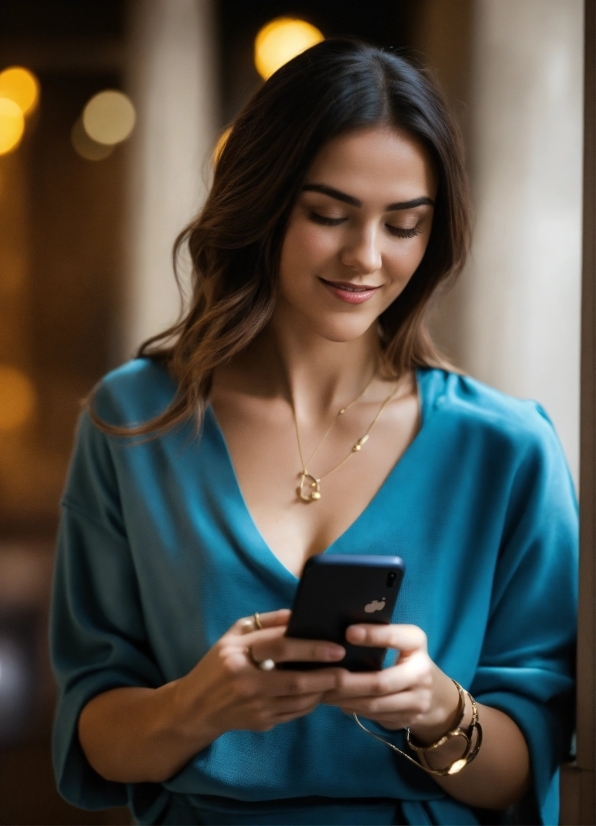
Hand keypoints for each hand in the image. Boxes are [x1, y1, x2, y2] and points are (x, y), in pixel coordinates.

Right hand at [172, 609, 345, 739]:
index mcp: (237, 655)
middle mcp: (245, 683)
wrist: (195, 708)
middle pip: (294, 681)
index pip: (279, 647)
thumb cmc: (217, 664)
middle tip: (346, 669)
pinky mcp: (260, 724)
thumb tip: (297, 613)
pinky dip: (311, 703)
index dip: (310, 647)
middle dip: (325, 676)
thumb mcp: (234, 635)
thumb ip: (265, 622)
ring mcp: (253, 707)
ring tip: (340, 679)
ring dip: (322, 691)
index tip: (336, 647)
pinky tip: (321, 692)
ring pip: (298, 702)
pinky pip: (294, 714)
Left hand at [322, 623, 459, 738]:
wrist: (437, 697)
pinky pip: (375, 716)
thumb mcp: (402, 643)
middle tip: (325, 677)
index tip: (348, 632)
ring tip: (324, 693)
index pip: (396, 637)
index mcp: (417, 643)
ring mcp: (418, 700)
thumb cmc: (407, 660)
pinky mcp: (409, 719)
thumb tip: (341, 636)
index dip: (373, 635)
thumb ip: (381, 638)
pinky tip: (338, 703)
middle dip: (349, 682)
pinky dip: (354, 709)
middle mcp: (421, 672)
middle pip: (381, 681)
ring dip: (347, 700)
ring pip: (375, 704)